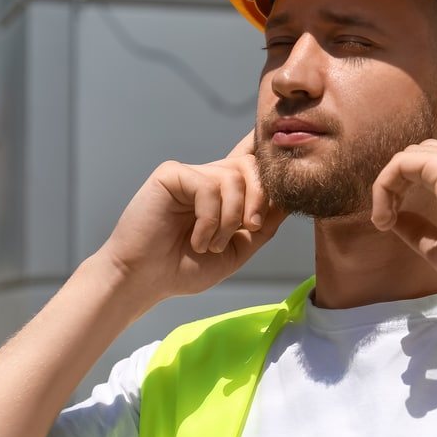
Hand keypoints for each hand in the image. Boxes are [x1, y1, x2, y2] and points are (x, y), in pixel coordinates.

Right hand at [98, 131, 286, 303]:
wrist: (145, 281)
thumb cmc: (185, 268)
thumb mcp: (237, 249)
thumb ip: (264, 225)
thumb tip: (290, 200)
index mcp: (225, 192)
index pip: (252, 161)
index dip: (270, 154)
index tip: (290, 160)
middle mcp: (208, 177)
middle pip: (251, 166)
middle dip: (260, 199)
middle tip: (251, 228)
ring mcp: (189, 174)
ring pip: (233, 177)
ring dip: (230, 219)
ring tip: (211, 245)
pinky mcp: (171, 175)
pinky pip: (208, 187)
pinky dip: (209, 220)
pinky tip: (197, 240)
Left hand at [370, 99, 436, 297]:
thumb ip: (422, 231)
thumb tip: (397, 221)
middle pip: (434, 151)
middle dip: (407, 176)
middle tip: (391, 215)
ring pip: (415, 155)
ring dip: (392, 184)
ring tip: (384, 218)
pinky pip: (402, 164)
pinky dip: (385, 187)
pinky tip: (384, 215)